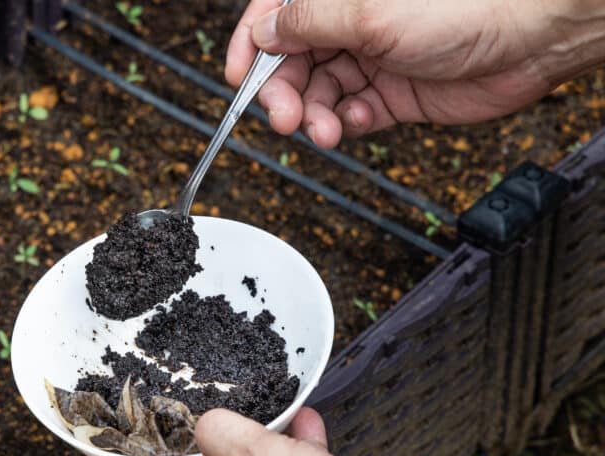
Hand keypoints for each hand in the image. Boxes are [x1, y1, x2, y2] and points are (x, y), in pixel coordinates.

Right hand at [226, 0, 604, 147]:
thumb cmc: (466, 5)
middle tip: (283, 117)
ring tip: (323, 130)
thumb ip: (308, 23)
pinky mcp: (393, 92)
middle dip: (281, 91)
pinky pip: (351, 114)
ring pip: (318, 92)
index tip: (236, 76)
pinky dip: (347, 124)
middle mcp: (351, 21)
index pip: (276, 13)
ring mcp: (371, 56)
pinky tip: (358, 123)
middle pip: (291, 60)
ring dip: (313, 115)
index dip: (250, 43)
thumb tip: (263, 32)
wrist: (533, 37)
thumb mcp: (369, 12)